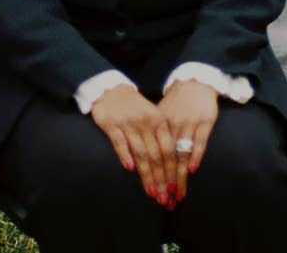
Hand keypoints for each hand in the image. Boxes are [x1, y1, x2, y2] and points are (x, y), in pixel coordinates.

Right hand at [90, 85, 179, 206]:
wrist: (113, 90)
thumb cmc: (136, 107)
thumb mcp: (153, 117)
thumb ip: (161, 138)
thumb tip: (173, 166)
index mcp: (159, 121)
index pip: (168, 150)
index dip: (172, 171)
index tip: (174, 189)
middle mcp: (145, 123)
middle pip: (156, 155)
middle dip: (160, 179)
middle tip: (163, 198)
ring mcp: (129, 124)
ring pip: (140, 153)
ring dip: (146, 175)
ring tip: (151, 192)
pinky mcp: (112, 125)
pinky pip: (120, 143)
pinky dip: (125, 155)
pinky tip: (130, 169)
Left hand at [157, 79, 218, 201]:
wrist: (195, 80)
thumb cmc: (177, 100)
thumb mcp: (162, 114)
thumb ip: (155, 133)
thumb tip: (143, 155)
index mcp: (159, 124)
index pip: (155, 154)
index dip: (154, 176)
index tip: (153, 194)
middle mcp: (172, 125)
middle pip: (167, 158)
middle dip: (166, 182)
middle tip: (166, 202)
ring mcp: (188, 123)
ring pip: (181, 154)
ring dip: (179, 176)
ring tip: (178, 194)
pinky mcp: (204, 121)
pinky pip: (199, 141)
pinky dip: (195, 156)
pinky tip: (191, 171)